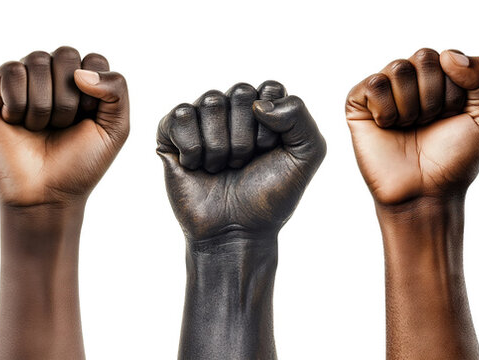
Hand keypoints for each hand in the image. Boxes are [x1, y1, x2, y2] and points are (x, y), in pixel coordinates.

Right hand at [0, 46, 128, 207]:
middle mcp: (52, 77)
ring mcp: (23, 83)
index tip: (89, 118)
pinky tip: (17, 122)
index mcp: (83, 83)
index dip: (96, 92)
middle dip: (69, 97)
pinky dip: (19, 102)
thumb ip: (117, 90)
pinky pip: (10, 71)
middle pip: (66, 54)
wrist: (47, 194)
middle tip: (63, 125)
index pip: (93, 59)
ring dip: (44, 104)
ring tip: (41, 128)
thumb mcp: (116, 128)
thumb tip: (80, 72)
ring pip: (37, 60)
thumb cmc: (81, 162)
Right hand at [157, 81, 325, 242]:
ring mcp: (202, 120)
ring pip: (211, 100)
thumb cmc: (271, 195)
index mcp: (265, 110)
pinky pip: (181, 115)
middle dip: (247, 136)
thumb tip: (258, 103)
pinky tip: (197, 166)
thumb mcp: (307, 155)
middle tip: (243, 163)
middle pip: (241, 92)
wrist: (236, 231)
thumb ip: (300, 116)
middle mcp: (233, 110)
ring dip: (220, 146)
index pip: (270, 88)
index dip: (273, 124)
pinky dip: (193, 147)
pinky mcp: (171, 133)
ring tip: (221, 168)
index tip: (270, 151)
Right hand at [345, 48, 478, 204]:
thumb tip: (447, 55)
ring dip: (411, 107)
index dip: (455, 93)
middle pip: (424, 57)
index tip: (453, 117)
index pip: (449, 57)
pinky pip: (375, 84)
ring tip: (410, 127)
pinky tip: (388, 127)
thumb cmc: (456, 158)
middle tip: (430, 123)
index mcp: (443, 76)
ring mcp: (386, 89)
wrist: (425, 193)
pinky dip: (387, 111)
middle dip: (433, 97)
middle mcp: (414, 78)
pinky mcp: (360, 102)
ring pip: (399, 68)